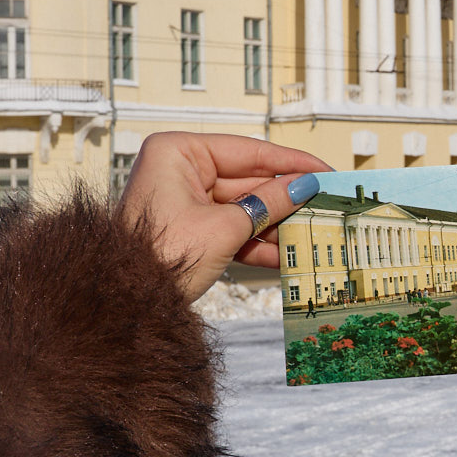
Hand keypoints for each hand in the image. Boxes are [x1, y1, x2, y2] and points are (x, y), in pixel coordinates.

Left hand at [119, 132, 330, 301]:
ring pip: (245, 208)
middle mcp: (181, 171)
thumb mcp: (225, 227)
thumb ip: (269, 203)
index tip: (324, 170)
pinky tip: (288, 253)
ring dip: (278, 224)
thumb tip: (305, 187)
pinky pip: (233, 228)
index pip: (249, 151)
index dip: (292, 163)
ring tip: (314, 231)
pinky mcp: (191, 229)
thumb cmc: (163, 256)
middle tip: (327, 204)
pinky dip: (258, 241)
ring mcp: (186, 201)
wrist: (129, 304)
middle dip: (287, 200)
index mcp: (180, 153)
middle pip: (249, 181)